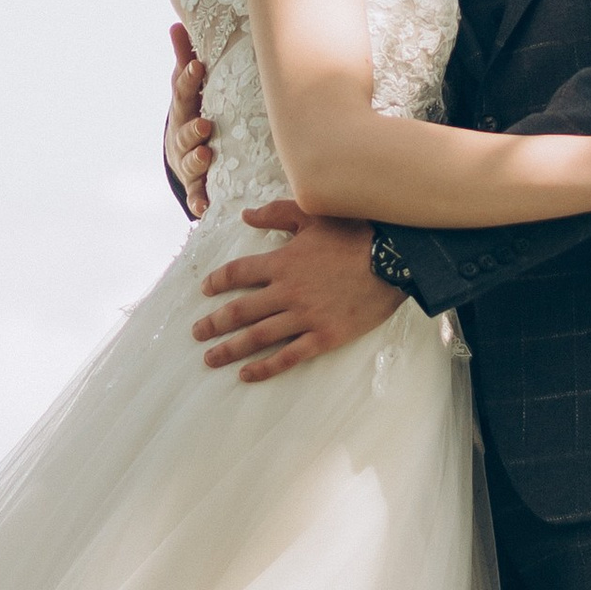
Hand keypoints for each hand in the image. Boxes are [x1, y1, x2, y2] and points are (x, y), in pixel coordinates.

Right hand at [165, 23, 213, 218]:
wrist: (186, 158)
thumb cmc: (193, 115)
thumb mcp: (189, 91)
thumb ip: (185, 61)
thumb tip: (176, 24)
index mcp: (183, 112)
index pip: (183, 95)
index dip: (188, 80)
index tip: (197, 66)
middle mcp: (182, 138)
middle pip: (184, 133)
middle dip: (192, 128)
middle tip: (205, 123)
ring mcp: (187, 164)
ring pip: (189, 163)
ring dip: (196, 160)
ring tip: (206, 157)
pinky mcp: (197, 186)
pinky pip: (197, 195)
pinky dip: (199, 201)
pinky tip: (203, 207)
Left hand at [192, 204, 398, 382]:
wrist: (394, 261)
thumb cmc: (355, 234)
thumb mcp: (313, 216)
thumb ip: (276, 215)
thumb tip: (246, 216)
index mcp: (282, 262)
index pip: (238, 273)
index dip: (218, 282)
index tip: (205, 290)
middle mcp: (287, 292)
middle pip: (239, 311)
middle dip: (214, 323)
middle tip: (197, 333)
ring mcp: (304, 317)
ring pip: (257, 337)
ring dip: (230, 349)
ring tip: (211, 358)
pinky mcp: (323, 337)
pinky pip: (288, 356)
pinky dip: (265, 368)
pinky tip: (247, 374)